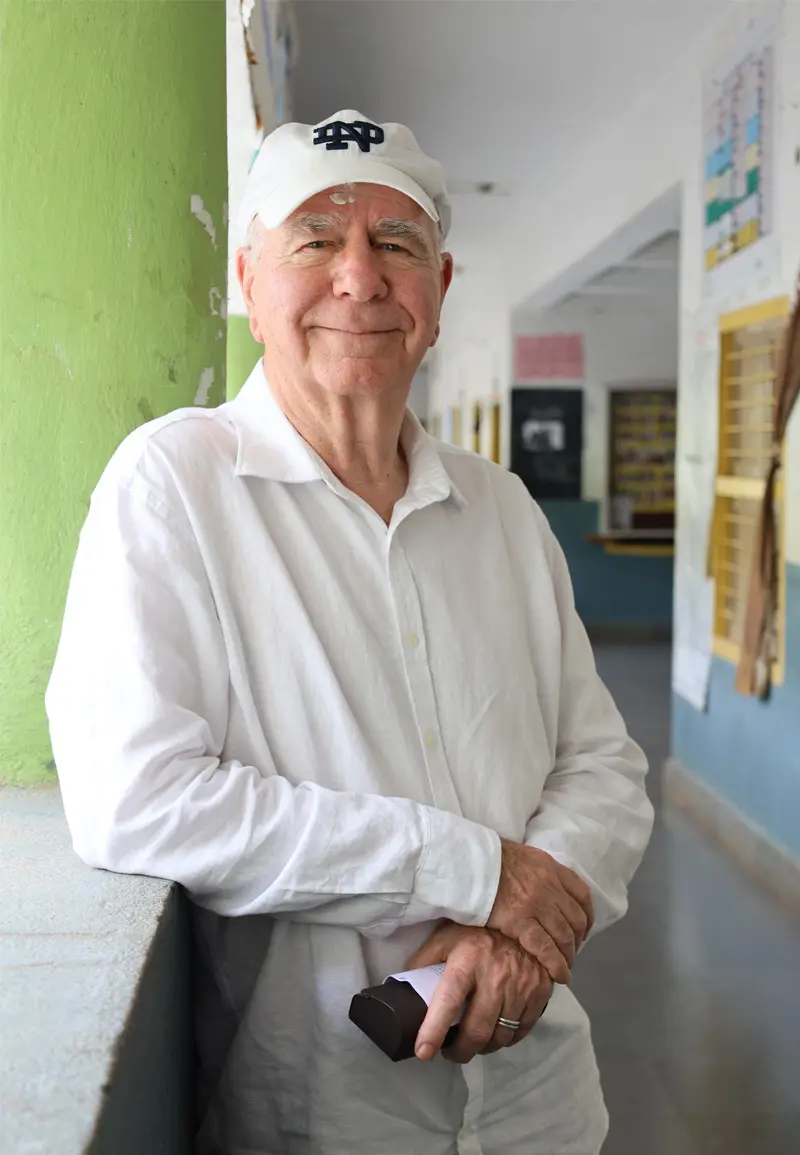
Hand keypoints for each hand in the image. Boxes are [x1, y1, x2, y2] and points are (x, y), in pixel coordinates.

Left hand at [406, 922, 551, 1064]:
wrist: (524, 916)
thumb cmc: (477, 931)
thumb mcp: (446, 937)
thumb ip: (425, 961)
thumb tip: (402, 988)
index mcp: (467, 959)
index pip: (448, 1001)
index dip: (434, 1029)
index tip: (423, 1052)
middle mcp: (496, 975)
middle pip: (477, 1030)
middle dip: (460, 1051)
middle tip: (450, 1052)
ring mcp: (521, 986)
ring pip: (500, 1037)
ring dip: (484, 1048)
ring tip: (473, 1043)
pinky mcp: (539, 993)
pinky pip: (521, 1031)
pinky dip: (506, 1039)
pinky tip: (496, 1033)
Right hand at [487, 840, 593, 984]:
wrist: (469, 864)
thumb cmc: (489, 860)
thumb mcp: (524, 857)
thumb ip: (540, 871)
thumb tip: (545, 886)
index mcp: (551, 867)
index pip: (582, 894)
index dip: (587, 916)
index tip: (583, 929)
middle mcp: (549, 886)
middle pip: (576, 919)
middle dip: (578, 940)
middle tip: (571, 951)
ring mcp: (537, 904)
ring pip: (564, 936)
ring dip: (569, 955)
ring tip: (566, 967)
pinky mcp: (520, 921)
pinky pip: (546, 948)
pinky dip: (556, 964)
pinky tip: (559, 975)